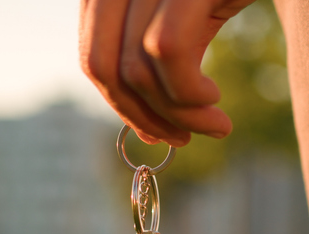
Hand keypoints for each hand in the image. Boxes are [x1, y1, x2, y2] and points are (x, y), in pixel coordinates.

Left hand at [79, 0, 256, 146]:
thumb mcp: (193, 19)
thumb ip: (163, 60)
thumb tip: (147, 128)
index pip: (93, 55)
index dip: (121, 105)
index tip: (158, 134)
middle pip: (101, 64)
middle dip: (139, 116)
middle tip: (181, 140)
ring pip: (135, 67)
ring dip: (175, 115)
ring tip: (215, 126)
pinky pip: (167, 50)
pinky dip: (187, 93)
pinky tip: (214, 100)